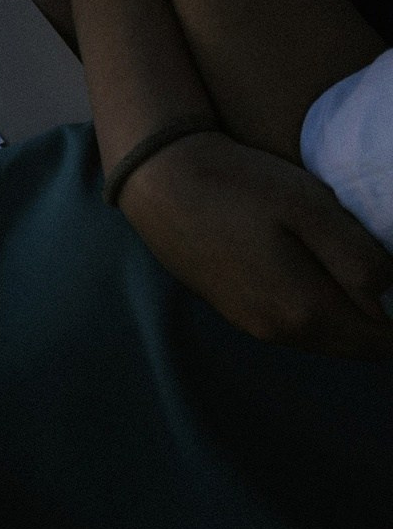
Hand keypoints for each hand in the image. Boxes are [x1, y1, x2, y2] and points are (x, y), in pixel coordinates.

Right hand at [118, 130, 392, 356]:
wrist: (159, 182)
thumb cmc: (239, 186)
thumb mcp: (311, 207)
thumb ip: (360, 257)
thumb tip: (389, 292)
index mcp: (306, 310)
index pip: (384, 341)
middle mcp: (280, 331)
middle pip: (356, 346)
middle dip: (381, 322)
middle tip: (384, 276)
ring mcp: (253, 324)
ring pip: (326, 338)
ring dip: (349, 316)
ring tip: (354, 272)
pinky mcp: (234, 310)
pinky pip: (296, 325)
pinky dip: (317, 310)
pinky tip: (313, 270)